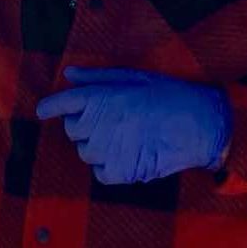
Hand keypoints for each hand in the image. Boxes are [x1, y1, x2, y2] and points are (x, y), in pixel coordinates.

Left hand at [35, 67, 230, 184]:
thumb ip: (96, 78)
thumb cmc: (169, 95)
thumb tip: (69, 75)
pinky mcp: (116, 172)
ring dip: (99, 146)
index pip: (59, 104)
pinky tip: (130, 154)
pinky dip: (110, 167)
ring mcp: (104, 151)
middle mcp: (95, 125)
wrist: (201, 125)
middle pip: (73, 130)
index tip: (45, 111)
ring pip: (86, 152)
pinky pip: (100, 172)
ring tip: (128, 137)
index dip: (50, 108)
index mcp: (97, 98)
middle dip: (87, 126)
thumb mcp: (133, 77)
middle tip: (115, 120)